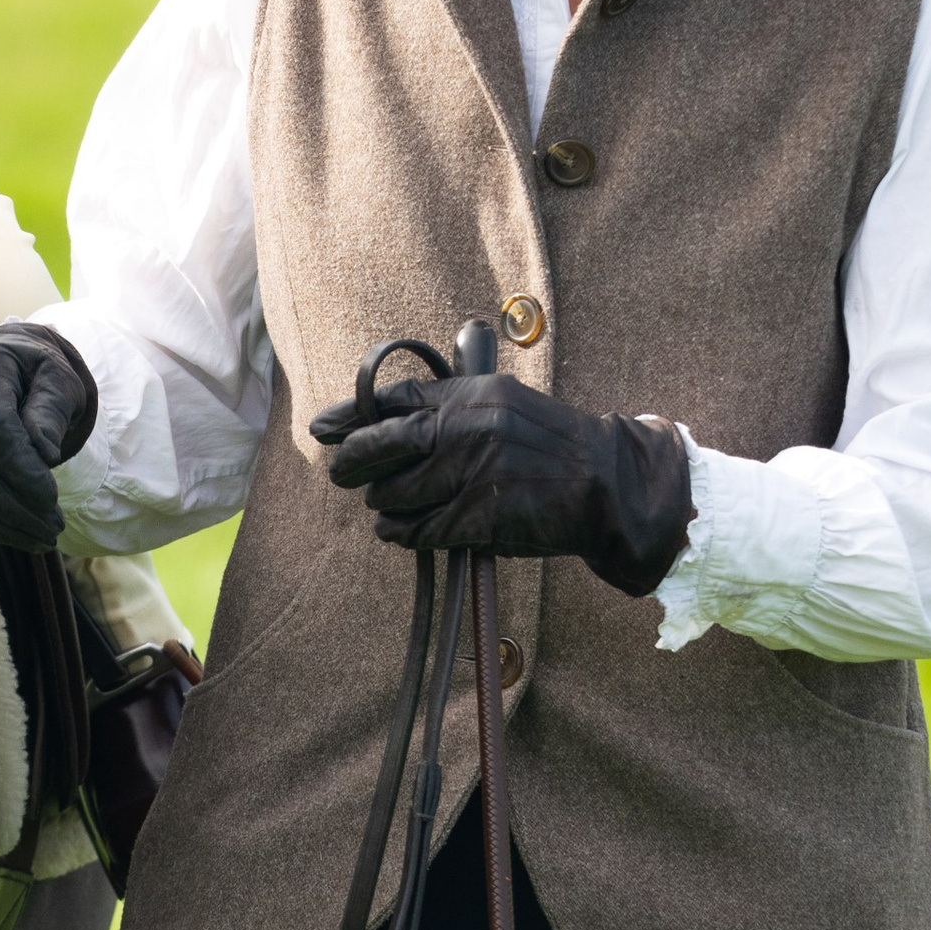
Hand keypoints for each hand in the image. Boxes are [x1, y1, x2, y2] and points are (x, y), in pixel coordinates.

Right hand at [0, 325, 97, 551]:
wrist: (0, 363)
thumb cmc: (36, 373)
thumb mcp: (58, 379)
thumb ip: (51, 412)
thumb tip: (45, 456)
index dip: (20, 466)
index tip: (52, 498)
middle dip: (12, 507)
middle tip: (54, 528)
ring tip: (42, 539)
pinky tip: (15, 533)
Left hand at [313, 369, 692, 598]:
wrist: (606, 483)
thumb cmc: (551, 445)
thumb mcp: (503, 405)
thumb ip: (451, 407)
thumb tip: (385, 418)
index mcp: (471, 396)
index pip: (392, 399)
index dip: (350, 415)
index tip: (324, 428)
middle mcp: (466, 430)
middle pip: (379, 445)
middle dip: (351, 462)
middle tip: (342, 473)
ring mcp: (470, 474)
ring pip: (392, 493)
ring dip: (383, 502)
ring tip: (388, 504)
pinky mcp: (477, 517)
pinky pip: (417, 529)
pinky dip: (402, 533)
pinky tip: (401, 531)